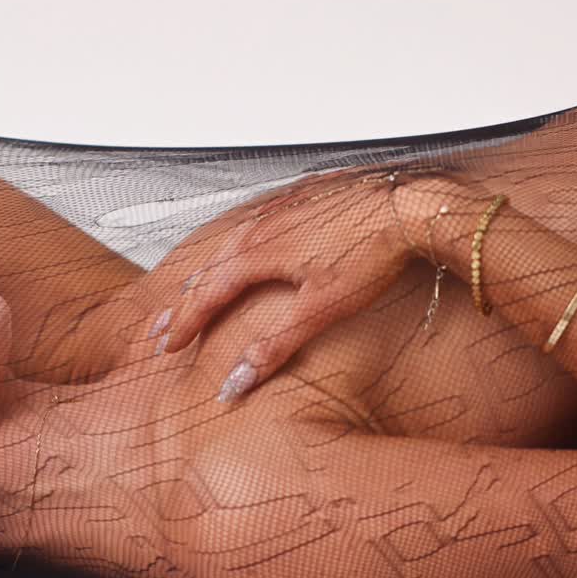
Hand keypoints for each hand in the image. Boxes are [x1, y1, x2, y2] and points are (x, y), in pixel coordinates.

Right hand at [146, 166, 413, 403]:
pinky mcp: (308, 196)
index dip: (186, 322)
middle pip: (211, 265)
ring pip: (234, 239)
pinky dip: (243, 238)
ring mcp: (285, 207)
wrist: (413, 206)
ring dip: (210, 266)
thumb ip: (274, 346)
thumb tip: (235, 381)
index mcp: (259, 252)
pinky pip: (261, 218)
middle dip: (186, 298)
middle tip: (163, 322)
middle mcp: (264, 225)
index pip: (208, 294)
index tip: (168, 345)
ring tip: (197, 281)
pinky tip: (252, 236)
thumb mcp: (321, 310)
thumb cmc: (372, 253)